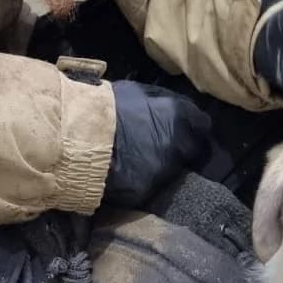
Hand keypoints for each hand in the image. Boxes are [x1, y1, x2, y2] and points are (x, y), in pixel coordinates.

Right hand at [104, 82, 213, 207]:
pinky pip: (151, 187)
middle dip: (186, 149)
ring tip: (143, 161)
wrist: (79, 136)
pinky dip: (144, 181)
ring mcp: (164, 169)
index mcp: (179, 115)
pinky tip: (130, 174)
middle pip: (194, 151)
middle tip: (167, 148)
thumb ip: (161, 100)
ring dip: (164, 165)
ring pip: (174, 170)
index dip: (195, 128)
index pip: (203, 125)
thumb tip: (173, 106)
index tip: (188, 130)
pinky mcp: (147, 190)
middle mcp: (179, 144)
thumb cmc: (107, 106)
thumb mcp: (137, 91)